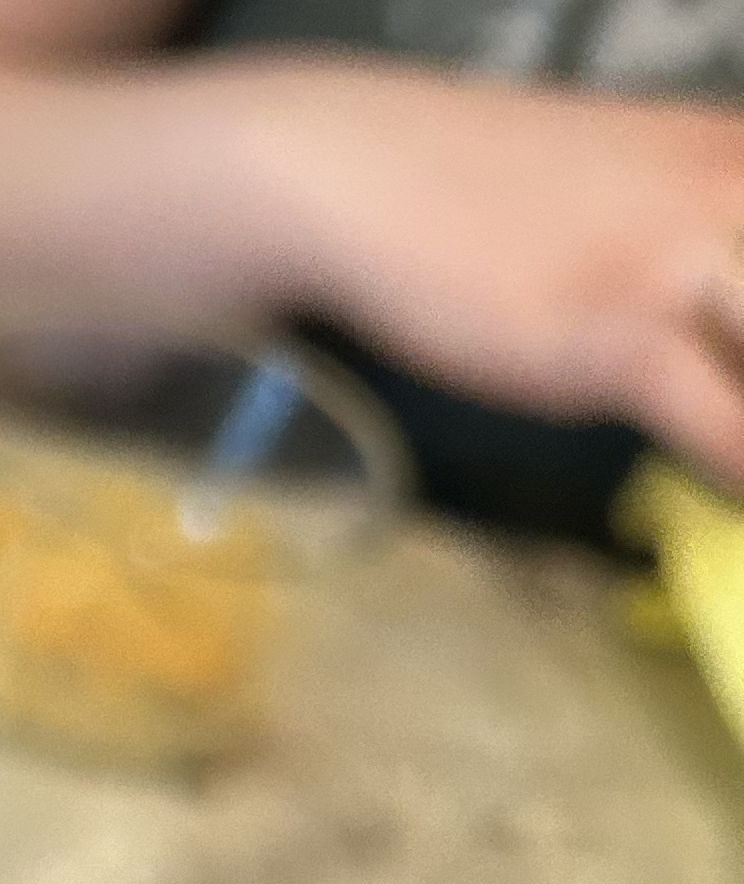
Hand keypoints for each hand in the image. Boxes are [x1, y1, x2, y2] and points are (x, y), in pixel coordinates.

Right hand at [261, 64, 743, 490]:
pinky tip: (738, 516)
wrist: (368, 174)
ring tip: (740, 481)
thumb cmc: (492, 192)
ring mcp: (681, 265)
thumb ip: (705, 251)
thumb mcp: (635, 192)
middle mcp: (738, 193)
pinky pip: (728, 429)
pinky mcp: (619, 337)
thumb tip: (722, 350)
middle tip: (741, 419)